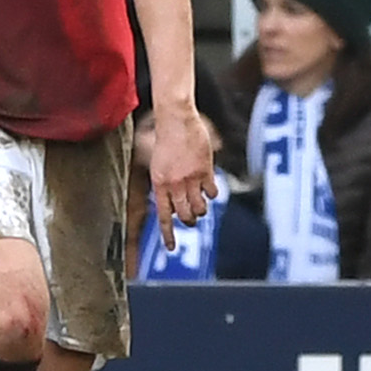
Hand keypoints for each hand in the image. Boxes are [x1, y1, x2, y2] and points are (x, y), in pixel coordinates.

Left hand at [145, 105, 212, 247]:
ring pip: (200, 208)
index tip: (171, 248)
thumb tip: (173, 208)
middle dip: (189, 221)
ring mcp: (190, 178)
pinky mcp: (205, 171)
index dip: (168, 234)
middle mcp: (174, 185)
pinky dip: (212, 194)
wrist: (175, 121)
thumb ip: (165, 187)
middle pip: (185, 216)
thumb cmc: (165, 143)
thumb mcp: (158, 167)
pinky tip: (208, 188)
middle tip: (192, 219)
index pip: (164, 217)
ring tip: (200, 204)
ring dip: (201, 209)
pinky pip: (212, 193)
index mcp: (159, 184)